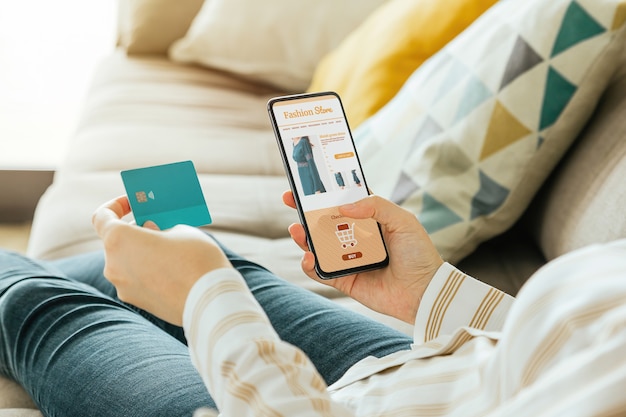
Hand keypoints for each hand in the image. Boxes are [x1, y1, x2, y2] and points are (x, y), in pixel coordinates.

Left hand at [92, 196, 231, 324]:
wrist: (211, 301)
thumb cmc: (196, 260)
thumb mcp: (181, 230)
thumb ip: (160, 227)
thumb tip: (152, 233)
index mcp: (118, 240)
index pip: (102, 217)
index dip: (116, 206)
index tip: (134, 204)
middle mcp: (113, 264)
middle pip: (117, 241)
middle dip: (135, 231)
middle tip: (159, 225)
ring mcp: (123, 286)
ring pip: (128, 262)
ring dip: (142, 252)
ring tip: (169, 248)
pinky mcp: (137, 302)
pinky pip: (137, 279)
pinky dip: (149, 271)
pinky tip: (172, 269)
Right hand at [282, 191, 442, 323]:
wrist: (425, 293)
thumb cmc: (418, 254)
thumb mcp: (403, 221)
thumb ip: (376, 206)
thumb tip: (343, 206)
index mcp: (370, 219)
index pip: (343, 200)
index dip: (326, 191)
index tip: (309, 182)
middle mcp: (356, 237)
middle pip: (324, 220)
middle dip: (305, 210)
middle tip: (290, 200)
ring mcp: (348, 258)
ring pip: (318, 244)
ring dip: (303, 236)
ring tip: (297, 230)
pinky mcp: (344, 279)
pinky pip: (320, 271)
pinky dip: (310, 265)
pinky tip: (309, 257)